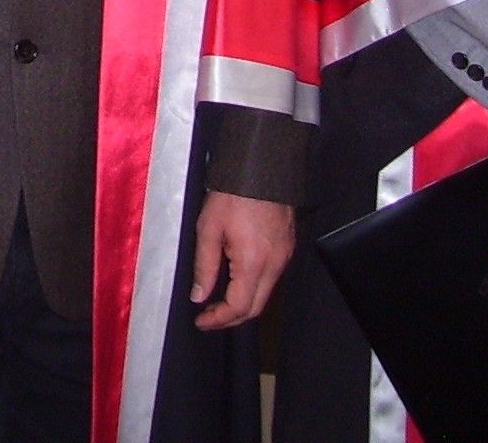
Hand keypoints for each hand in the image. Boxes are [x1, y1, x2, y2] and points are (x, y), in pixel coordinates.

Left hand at [189, 191, 294, 329]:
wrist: (261, 167)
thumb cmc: (232, 195)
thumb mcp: (208, 228)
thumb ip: (204, 265)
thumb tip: (199, 296)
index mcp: (253, 263)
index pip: (239, 307)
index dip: (219, 320)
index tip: (201, 321)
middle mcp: (274, 265)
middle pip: (256, 307)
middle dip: (231, 318)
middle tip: (208, 317)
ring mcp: (284, 257)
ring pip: (265, 294)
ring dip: (243, 303)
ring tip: (218, 300)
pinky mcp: (287, 248)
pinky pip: (271, 278)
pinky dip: (254, 287)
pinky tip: (237, 280)